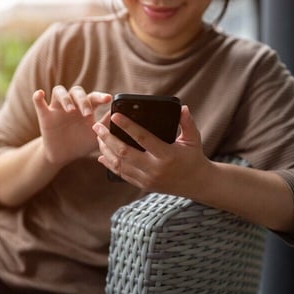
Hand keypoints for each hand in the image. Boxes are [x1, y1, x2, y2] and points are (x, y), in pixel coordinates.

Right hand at [33, 85, 111, 165]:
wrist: (63, 156)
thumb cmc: (82, 143)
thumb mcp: (96, 136)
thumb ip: (106, 125)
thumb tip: (120, 116)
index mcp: (86, 107)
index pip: (93, 97)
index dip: (100, 96)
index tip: (108, 100)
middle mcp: (72, 104)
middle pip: (76, 91)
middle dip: (83, 100)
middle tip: (88, 114)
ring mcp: (57, 108)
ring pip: (59, 91)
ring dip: (65, 98)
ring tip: (70, 110)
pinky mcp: (45, 115)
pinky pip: (39, 102)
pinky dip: (38, 97)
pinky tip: (40, 94)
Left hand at [93, 105, 209, 194]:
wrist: (196, 184)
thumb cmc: (194, 157)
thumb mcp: (193, 139)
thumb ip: (187, 123)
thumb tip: (183, 107)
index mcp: (167, 155)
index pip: (143, 138)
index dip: (127, 126)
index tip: (114, 116)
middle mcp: (155, 169)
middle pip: (124, 153)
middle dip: (107, 138)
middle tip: (96, 126)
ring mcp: (147, 179)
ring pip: (119, 165)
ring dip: (106, 150)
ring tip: (97, 138)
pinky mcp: (143, 185)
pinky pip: (122, 175)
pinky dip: (110, 165)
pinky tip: (102, 156)